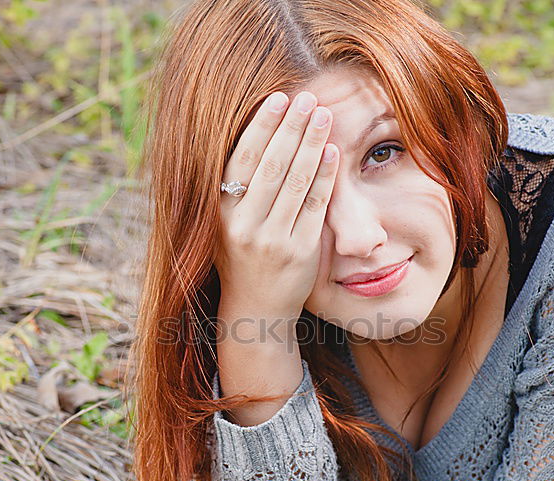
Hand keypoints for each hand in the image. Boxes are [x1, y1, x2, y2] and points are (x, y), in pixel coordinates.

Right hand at [214, 89, 339, 318]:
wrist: (256, 309)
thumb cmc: (241, 257)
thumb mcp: (225, 223)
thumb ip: (235, 187)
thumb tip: (256, 132)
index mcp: (221, 214)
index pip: (242, 161)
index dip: (261, 127)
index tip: (277, 99)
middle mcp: (244, 226)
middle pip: (271, 166)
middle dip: (291, 128)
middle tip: (306, 97)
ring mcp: (273, 240)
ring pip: (295, 182)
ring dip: (311, 144)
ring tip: (323, 115)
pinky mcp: (300, 252)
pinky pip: (315, 206)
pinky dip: (325, 176)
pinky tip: (333, 151)